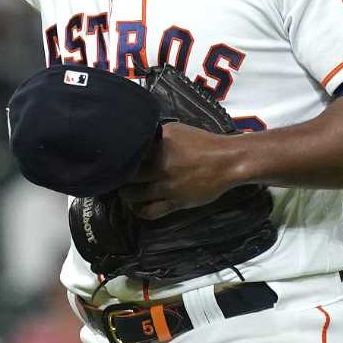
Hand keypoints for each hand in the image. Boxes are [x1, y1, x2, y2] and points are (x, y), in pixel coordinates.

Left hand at [119, 122, 243, 219]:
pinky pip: (150, 212)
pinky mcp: (176, 202)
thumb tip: (138, 140)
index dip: (118, 158)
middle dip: (119, 177)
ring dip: (126, 195)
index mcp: (159, 146)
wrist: (228, 161)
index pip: (129, 154)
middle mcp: (160, 166)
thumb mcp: (176, 130)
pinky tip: (137, 207)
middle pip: (128, 176)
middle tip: (116, 178)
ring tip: (126, 192)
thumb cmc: (203, 143)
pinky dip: (140, 211)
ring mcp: (167, 186)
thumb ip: (155, 136)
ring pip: (134, 196)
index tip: (114, 160)